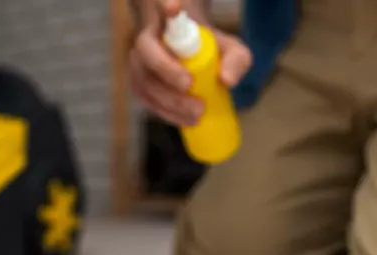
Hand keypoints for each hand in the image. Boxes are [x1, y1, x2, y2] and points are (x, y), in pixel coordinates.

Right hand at [128, 0, 251, 125]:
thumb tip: (227, 81)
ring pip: (143, 79)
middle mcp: (148, 39)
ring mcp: (139, 62)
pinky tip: (185, 121)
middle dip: (167, 72)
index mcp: (168, 23)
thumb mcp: (231, 50)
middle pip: (146, 52)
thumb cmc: (210, 50)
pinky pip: (145, 98)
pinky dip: (165, 112)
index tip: (174, 6)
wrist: (191, 58)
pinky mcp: (140, 84)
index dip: (165, 4)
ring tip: (196, 115)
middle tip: (192, 89)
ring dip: (168, 101)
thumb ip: (236, 59)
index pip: (160, 5)